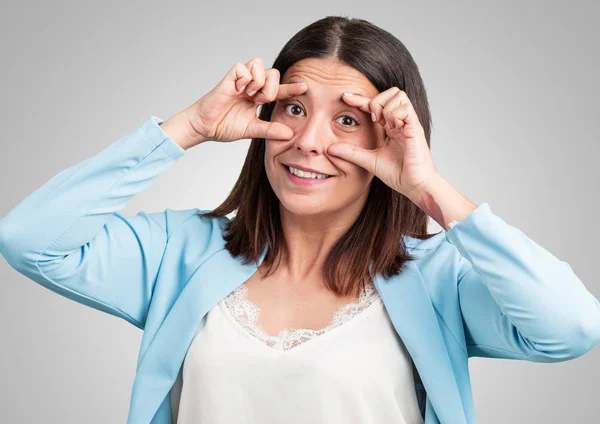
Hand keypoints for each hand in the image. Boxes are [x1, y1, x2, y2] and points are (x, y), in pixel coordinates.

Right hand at [185, 57, 308, 144]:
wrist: (205, 127)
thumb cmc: (224, 126)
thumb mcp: (252, 130)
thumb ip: (270, 130)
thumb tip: (289, 135)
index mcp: (258, 97)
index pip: (279, 90)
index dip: (292, 88)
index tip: (306, 87)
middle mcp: (251, 86)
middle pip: (274, 72)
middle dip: (272, 88)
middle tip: (260, 101)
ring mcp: (241, 80)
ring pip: (260, 65)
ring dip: (258, 82)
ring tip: (248, 96)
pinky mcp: (229, 78)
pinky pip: (244, 67)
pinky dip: (245, 79)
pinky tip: (238, 90)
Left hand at [326, 87, 438, 198]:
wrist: (414, 186)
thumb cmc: (398, 174)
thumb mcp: (368, 161)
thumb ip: (351, 153)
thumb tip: (329, 149)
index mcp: (391, 127)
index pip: (375, 105)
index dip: (360, 99)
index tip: (344, 97)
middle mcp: (401, 122)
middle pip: (390, 92)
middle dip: (377, 101)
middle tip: (374, 120)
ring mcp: (409, 123)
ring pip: (398, 95)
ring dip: (386, 107)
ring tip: (384, 125)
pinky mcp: (415, 127)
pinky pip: (405, 108)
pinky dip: (395, 114)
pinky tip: (392, 128)